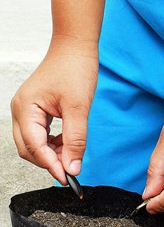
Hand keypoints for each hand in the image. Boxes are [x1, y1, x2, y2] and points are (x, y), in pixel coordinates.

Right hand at [11, 36, 97, 183]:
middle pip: (28, 150)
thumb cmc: (74, 69)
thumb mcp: (78, 109)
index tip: (67, 178)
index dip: (51, 165)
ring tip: (71, 154)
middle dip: (49, 162)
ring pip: (33, 145)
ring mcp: (26, 111)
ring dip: (50, 154)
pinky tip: (66, 144)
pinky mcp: (34, 111)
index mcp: (26, 108)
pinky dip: (51, 145)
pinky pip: (38, 136)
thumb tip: (73, 167)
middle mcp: (21, 111)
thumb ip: (75, 141)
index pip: (35, 147)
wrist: (74, 48)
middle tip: (70, 169)